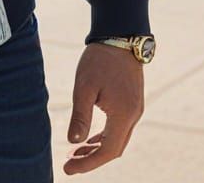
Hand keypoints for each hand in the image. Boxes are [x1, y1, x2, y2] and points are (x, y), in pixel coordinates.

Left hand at [63, 43, 144, 174]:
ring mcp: (136, 109)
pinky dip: (105, 136)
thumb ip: (80, 116)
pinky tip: (91, 137)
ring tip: (76, 153)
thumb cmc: (100, 60)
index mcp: (123, 115)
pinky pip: (120, 128)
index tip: (68, 168)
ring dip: (98, 148)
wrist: (120, 35)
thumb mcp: (84, 86)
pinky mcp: (133, 102)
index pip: (108, 151)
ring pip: (118, 139)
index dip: (88, 163)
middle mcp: (134, 115)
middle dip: (92, 159)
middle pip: (114, 149)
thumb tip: (73, 142)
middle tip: (70, 163)